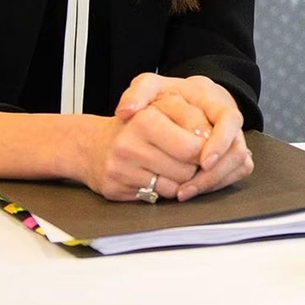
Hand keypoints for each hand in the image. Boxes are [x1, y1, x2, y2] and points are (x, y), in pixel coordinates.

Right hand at [78, 101, 206, 201]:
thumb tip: (212, 140)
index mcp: (145, 118)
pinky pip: (157, 197)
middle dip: (193, 167)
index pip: (194, 146)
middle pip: (186, 170)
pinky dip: (164, 190)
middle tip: (188, 158)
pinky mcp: (116, 189)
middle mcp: (130, 143)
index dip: (206, 150)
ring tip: (172, 166)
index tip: (204, 146)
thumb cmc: (134, 125)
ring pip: (174, 187)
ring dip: (180, 181)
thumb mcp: (161, 107)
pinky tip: (156, 177)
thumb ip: (189, 116)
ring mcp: (121, 168)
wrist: (91, 144)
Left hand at [115, 73, 253, 200]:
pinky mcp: (232, 152)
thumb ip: (138, 93)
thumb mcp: (150, 86)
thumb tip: (125, 111)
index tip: (202, 161)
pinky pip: (237, 172)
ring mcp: (234, 135)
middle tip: (187, 187)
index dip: (220, 142)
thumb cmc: (166, 93)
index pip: (230, 120)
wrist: (180, 99)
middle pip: (238, 150)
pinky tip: (195, 190)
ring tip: (185, 193)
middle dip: (215, 173)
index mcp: (213, 99)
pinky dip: (218, 184)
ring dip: (214, 182)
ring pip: (240, 164)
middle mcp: (228, 119)